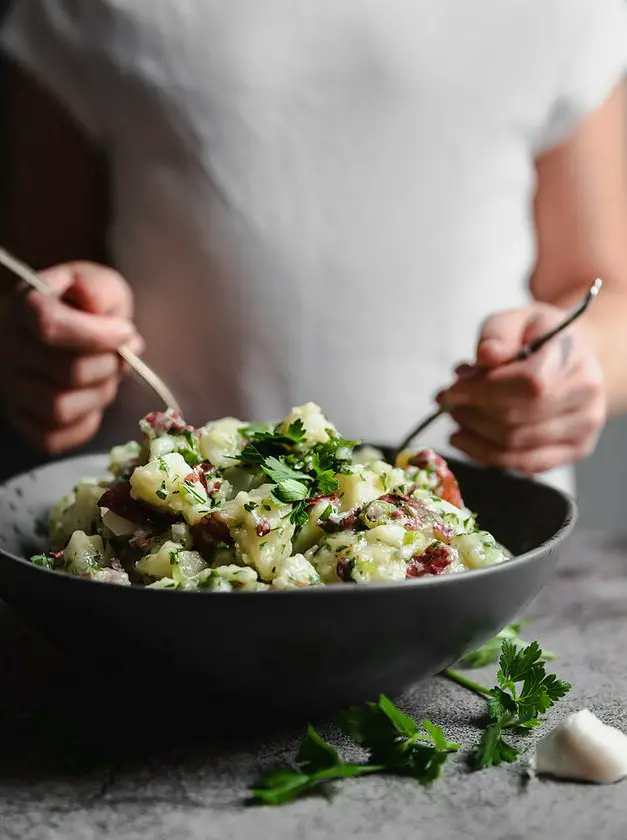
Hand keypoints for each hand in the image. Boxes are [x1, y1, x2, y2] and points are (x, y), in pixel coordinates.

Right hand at [0, 261, 142, 454]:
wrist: (78, 335)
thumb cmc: (90, 309)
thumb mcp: (101, 285)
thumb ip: (98, 289)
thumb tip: (88, 301)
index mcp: (23, 307)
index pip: (49, 324)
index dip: (97, 334)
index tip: (124, 331)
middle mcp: (7, 349)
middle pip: (68, 372)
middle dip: (109, 366)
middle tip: (120, 356)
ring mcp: (11, 388)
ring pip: (59, 408)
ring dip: (99, 395)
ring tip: (106, 377)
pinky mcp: (22, 420)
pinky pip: (51, 439)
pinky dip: (83, 424)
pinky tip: (91, 399)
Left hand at [436, 303, 605, 473]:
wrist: (574, 358)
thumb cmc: (537, 337)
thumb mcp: (515, 319)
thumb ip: (497, 334)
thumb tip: (485, 357)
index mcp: (572, 355)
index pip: (528, 384)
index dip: (483, 392)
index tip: (450, 391)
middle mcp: (586, 394)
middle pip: (518, 418)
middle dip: (472, 412)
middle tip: (445, 402)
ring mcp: (584, 426)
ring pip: (517, 445)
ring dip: (474, 434)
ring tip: (454, 417)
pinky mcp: (576, 449)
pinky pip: (526, 464)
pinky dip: (487, 455)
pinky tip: (466, 440)